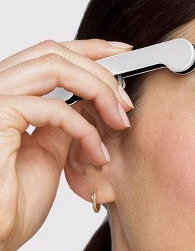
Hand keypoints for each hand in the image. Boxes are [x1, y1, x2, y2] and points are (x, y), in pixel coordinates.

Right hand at [0, 39, 133, 250]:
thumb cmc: (15, 203)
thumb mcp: (51, 151)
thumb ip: (65, 120)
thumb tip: (90, 101)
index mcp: (10, 95)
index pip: (50, 55)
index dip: (89, 48)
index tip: (123, 53)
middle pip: (54, 53)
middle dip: (101, 72)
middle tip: (127, 101)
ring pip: (54, 67)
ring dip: (99, 91)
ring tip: (120, 120)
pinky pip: (54, 108)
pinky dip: (85, 128)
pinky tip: (98, 153)